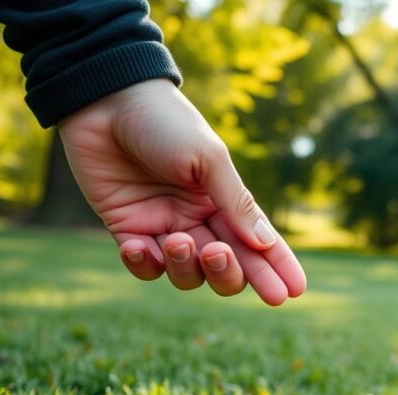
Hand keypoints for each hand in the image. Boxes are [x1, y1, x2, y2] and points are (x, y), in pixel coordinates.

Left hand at [58, 79, 305, 305]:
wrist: (104, 100)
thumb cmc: (164, 122)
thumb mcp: (208, 159)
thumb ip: (236, 204)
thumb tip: (265, 245)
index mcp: (225, 200)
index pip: (259, 243)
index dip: (277, 268)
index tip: (293, 291)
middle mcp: (198, 219)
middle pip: (225, 269)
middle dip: (229, 273)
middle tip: (217, 255)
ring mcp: (163, 226)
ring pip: (186, 274)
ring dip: (184, 266)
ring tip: (175, 240)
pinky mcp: (127, 229)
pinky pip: (143, 266)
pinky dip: (143, 264)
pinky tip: (137, 246)